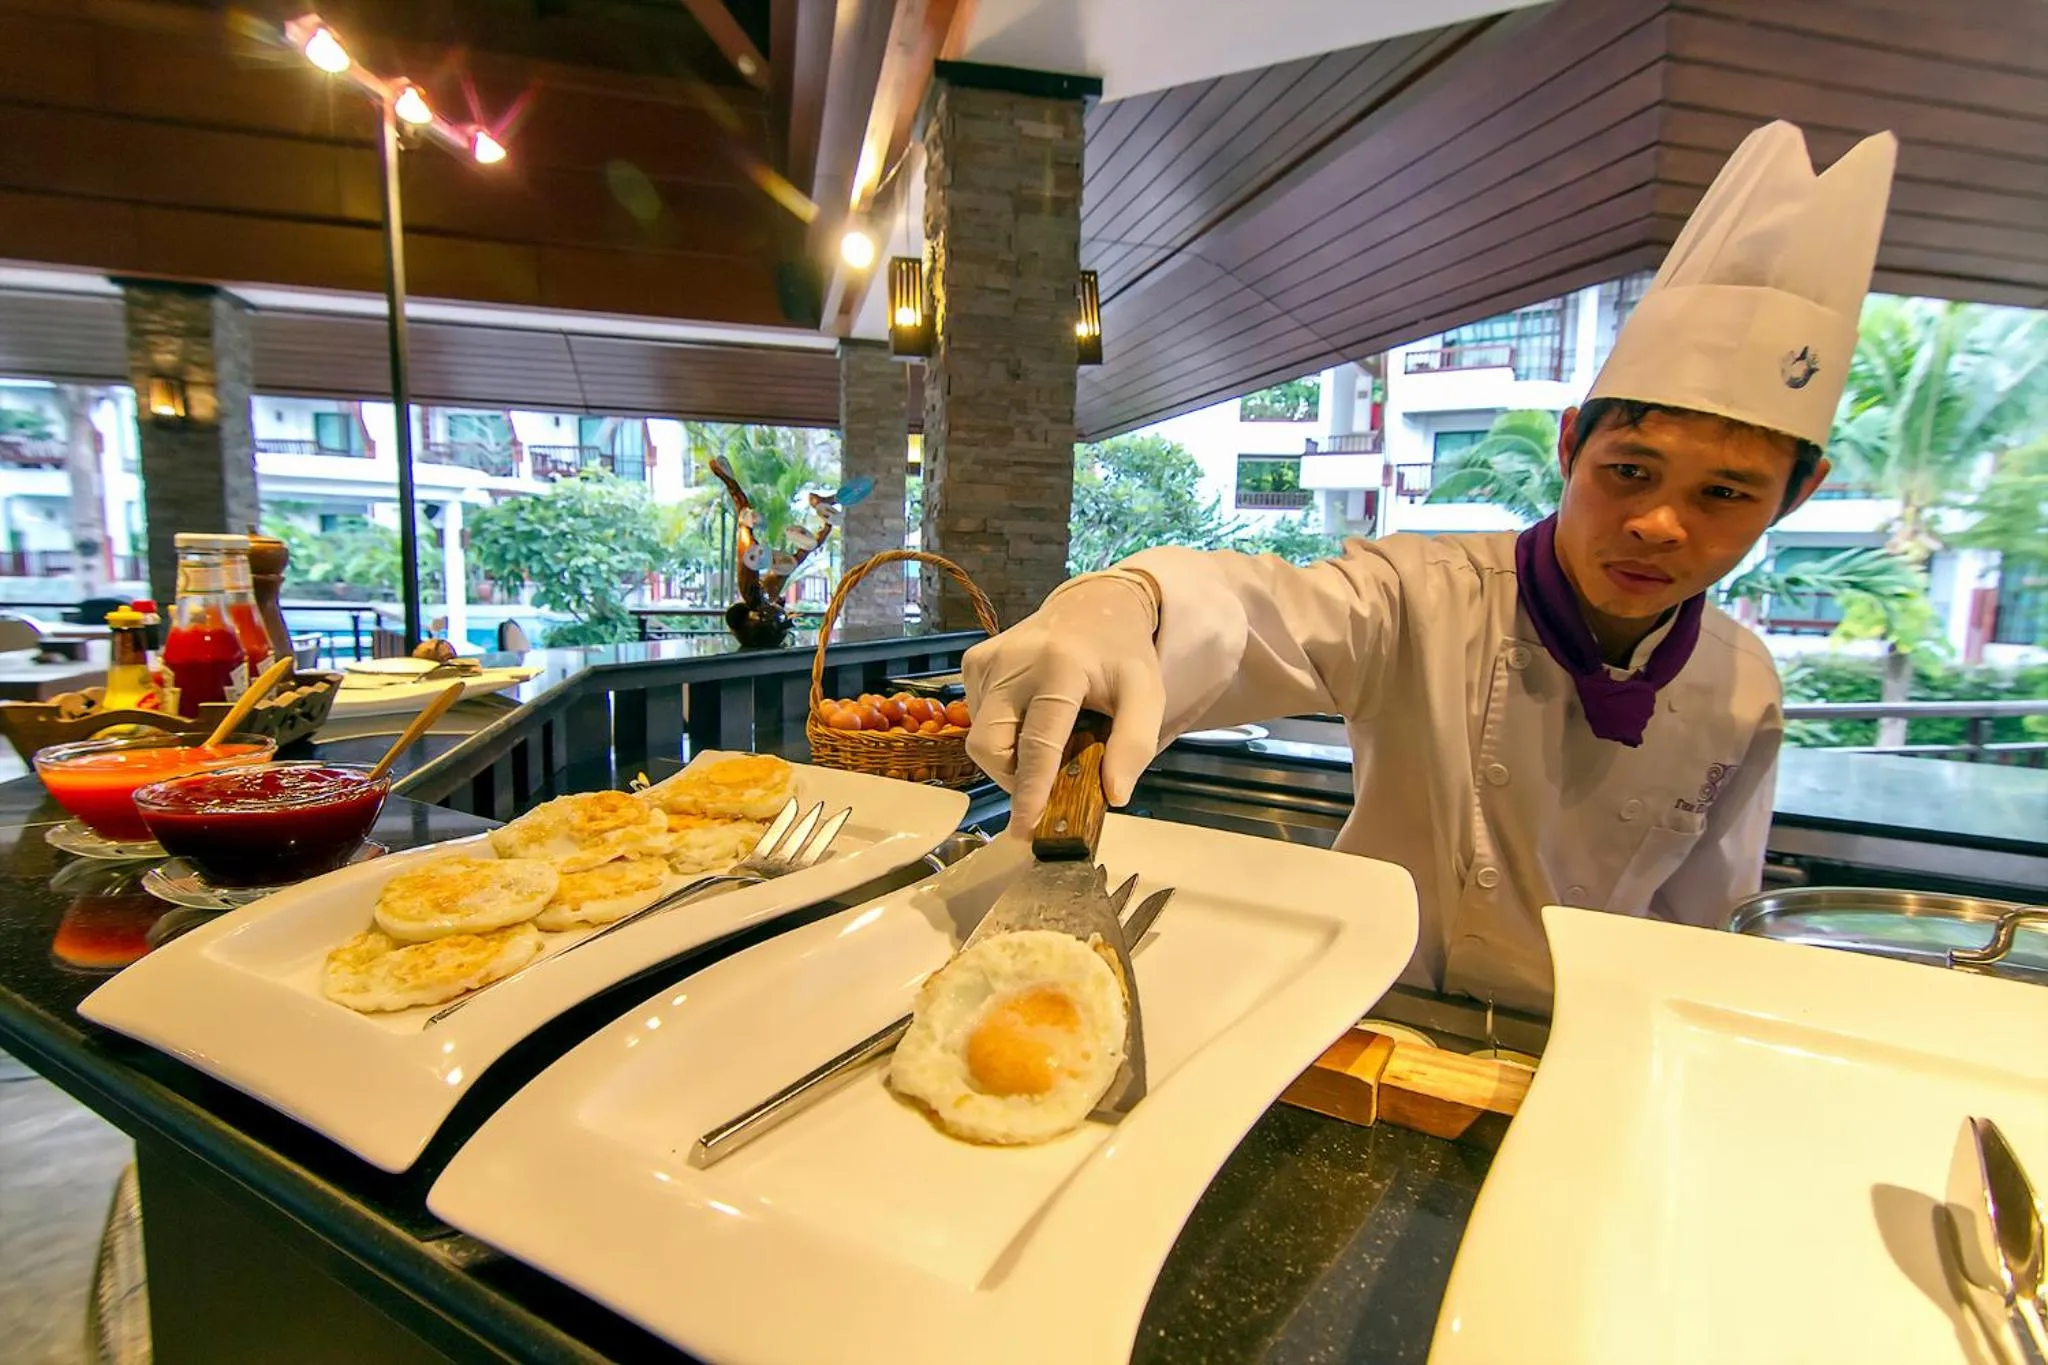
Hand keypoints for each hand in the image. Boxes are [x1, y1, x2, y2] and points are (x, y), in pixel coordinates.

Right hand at [962, 578, 1163, 834]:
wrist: (1093, 603)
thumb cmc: (1122, 655)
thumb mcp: (1146, 694)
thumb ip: (1135, 744)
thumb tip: (1114, 795)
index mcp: (1059, 668)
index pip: (1037, 743)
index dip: (1030, 791)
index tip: (1025, 829)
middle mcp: (1013, 662)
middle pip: (991, 746)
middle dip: (1012, 779)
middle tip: (1042, 789)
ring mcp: (987, 660)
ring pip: (981, 736)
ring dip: (1010, 757)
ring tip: (1045, 744)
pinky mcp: (974, 661)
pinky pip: (977, 716)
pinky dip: (1002, 732)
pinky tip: (1029, 716)